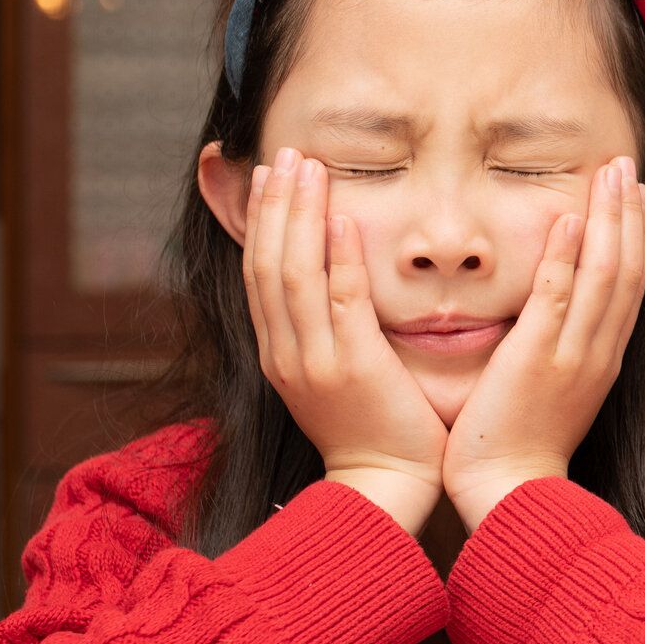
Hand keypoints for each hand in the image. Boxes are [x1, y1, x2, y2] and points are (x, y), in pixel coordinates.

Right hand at [244, 147, 444, 533]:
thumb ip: (331, 331)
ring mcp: (314, 361)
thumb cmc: (374, 431)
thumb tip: (334, 289)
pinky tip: (343, 219)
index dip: (263, 221)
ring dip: (300, 216)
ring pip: (294, 274)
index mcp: (281, 353)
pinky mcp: (352, 369)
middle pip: (268, 263)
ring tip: (308, 167)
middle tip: (283, 154)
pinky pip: (340, 303)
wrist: (383, 490)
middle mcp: (287, 353)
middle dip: (275, 205)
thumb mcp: (337, 376)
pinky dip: (338, 258)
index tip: (272, 176)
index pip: (261, 273)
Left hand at [442, 155, 644, 527]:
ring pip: (605, 275)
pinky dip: (568, 256)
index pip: (628, 287)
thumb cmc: (518, 451)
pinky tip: (570, 218)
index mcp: (601, 360)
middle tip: (629, 167)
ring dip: (610, 219)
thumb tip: (547, 322)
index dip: (633, 238)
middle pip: (628, 271)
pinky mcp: (538, 361)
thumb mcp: (551, 395)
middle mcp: (598, 353)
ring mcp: (573, 356)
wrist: (511, 496)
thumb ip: (554, 353)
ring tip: (612, 173)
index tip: (632, 198)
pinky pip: (558, 299)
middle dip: (630, 215)